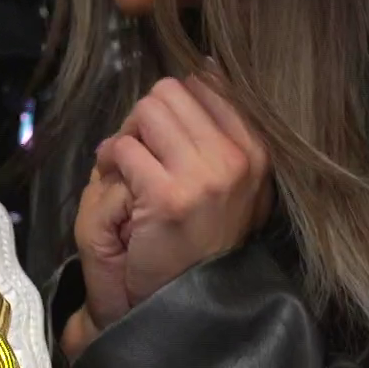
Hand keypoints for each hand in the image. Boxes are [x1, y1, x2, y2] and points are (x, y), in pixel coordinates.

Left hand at [85, 75, 272, 311]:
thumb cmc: (200, 239)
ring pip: (146, 111)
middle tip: (136, 155)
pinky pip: (124, 148)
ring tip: (128, 171)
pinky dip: (111, 163)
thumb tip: (208, 66)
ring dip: (126, 137)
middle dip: (144, 118)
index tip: (162, 140)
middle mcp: (240, 158)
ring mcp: (207, 176)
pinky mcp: (170, 196)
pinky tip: (119, 189)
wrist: (189, 302)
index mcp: (257, 148)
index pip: (206, 82)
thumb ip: (221, 127)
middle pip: (170, 91)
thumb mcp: (230, 180)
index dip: (172, 106)